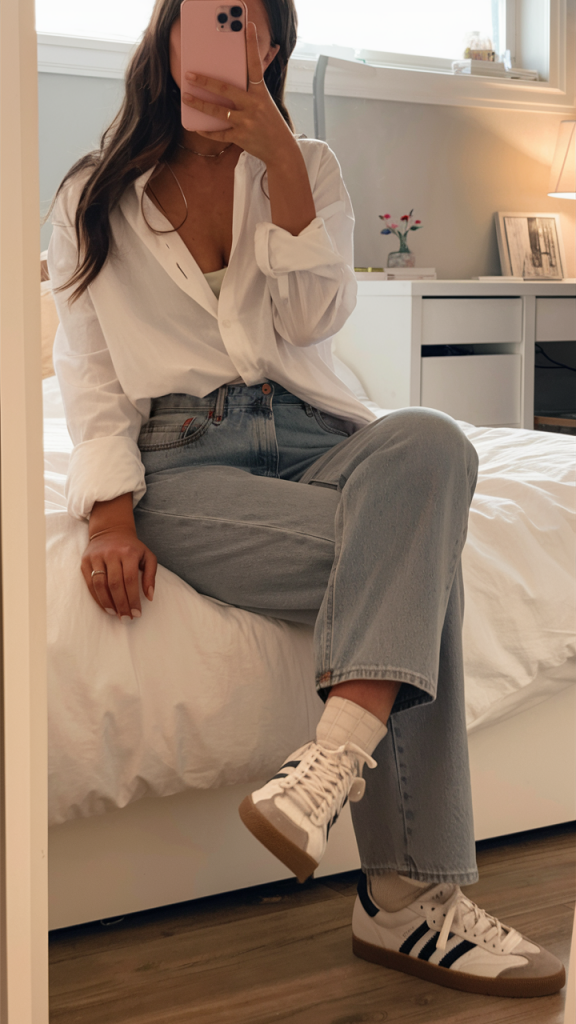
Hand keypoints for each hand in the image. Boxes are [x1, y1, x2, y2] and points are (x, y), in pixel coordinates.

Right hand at [81, 528, 157, 621]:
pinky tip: (105, 606)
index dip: (133, 599)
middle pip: (115, 584)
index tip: (136, 613)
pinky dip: (97, 597)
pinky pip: (90, 583)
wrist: (111, 530)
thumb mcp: (147, 556)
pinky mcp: (86, 561)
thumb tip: (150, 597)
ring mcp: (97, 557)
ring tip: (116, 614)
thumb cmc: (132, 547)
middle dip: (121, 604)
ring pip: (100, 585)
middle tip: (126, 618)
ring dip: (108, 603)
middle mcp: (112, 554)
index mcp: (129, 552)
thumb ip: (150, 576)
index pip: (130, 580)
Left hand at [182, 22, 296, 166]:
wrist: (281, 149)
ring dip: (199, 104)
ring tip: (186, 97)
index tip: (248, 27)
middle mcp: (254, 105)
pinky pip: (219, 133)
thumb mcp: (265, 103)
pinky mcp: (241, 136)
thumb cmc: (270, 124)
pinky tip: (197, 127)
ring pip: (218, 111)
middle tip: (189, 75)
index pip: (255, 65)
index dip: (252, 45)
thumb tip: (229, 83)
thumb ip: (251, 91)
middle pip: (226, 89)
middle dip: (205, 82)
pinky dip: (207, 131)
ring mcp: (247, 121)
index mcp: (261, 93)